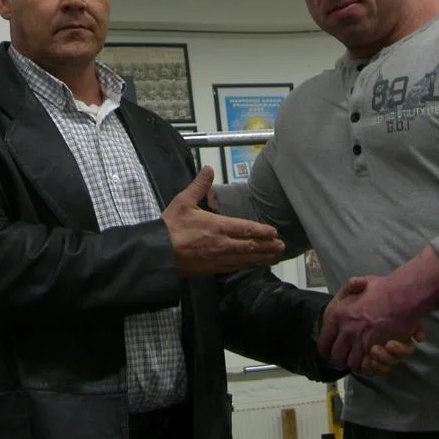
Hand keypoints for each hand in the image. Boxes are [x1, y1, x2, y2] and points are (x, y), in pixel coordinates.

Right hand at [163, 167, 285, 275]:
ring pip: (244, 260)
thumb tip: (208, 168)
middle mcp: (222, 245)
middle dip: (267, 247)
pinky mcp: (211, 270)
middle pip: (250, 247)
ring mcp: (217, 259)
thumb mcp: (183, 201)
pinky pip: (233, 268)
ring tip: (273, 258)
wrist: (157, 253)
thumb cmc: (170, 226)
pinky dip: (246, 266)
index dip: (262, 231)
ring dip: (261, 258)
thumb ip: (199, 185)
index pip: (245, 229)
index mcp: (217, 227)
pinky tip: (251, 266)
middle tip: (281, 247)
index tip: (274, 232)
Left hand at [318, 275, 423, 370]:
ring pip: (352, 364)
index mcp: (338, 315)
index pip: (324, 339)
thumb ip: (352, 286)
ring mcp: (361, 341)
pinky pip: (367, 366)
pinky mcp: (375, 349)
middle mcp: (346, 330)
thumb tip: (353, 287)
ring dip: (355, 364)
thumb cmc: (384, 288)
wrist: (401, 296)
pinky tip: (371, 361)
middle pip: (337, 356)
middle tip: (344, 361)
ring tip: (359, 362)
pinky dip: (368, 367)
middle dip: (340, 360)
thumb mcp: (362, 282)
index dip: (325, 348)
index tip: (327, 353)